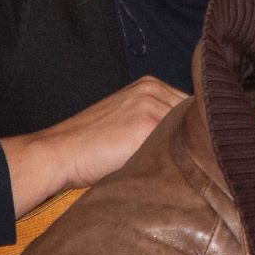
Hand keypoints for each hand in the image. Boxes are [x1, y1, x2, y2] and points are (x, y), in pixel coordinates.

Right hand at [0, 77, 183, 215]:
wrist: (59, 153)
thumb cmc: (90, 145)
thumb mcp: (127, 119)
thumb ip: (156, 120)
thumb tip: (193, 138)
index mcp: (150, 85)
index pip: (190, 105)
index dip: (193, 128)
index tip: (193, 145)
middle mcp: (154, 89)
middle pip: (194, 114)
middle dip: (193, 136)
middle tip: (185, 160)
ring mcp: (151, 105)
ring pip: (189, 129)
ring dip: (187, 148)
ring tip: (173, 167)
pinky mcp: (147, 125)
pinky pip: (177, 141)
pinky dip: (177, 157)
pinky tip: (168, 169)